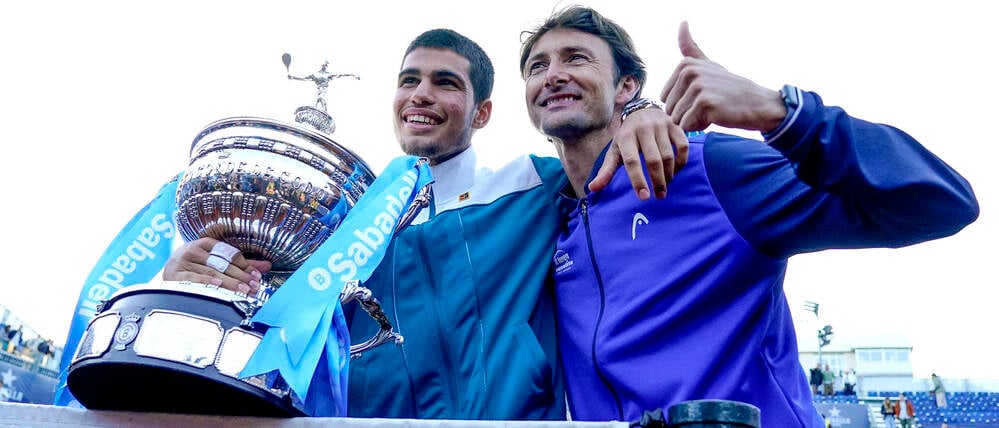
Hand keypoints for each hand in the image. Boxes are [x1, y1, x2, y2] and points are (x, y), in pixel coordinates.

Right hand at [162, 237, 271, 294]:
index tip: (257, 276)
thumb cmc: (197, 266)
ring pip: (211, 272)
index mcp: (206, 243)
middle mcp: (194, 249)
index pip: (229, 254)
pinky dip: (206, 281)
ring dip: (229, 283)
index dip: (245, 265)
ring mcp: (183, 261)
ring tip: (243, 291)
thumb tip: (268, 266)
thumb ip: (241, 264)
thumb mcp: (216, 261)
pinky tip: (218, 284)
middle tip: (254, 287)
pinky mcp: (174, 274)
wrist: (167, 272)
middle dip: (241, 276)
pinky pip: (193, 277)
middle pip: (222, 264)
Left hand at [589, 106, 688, 198]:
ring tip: (665, 186)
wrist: (642, 111)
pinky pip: (683, 147)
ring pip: (669, 156)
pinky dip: (681, 162)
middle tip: (659, 196)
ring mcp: (661, 125)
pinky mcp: (675, 125)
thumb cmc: (627, 137)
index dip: (638, 180)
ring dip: (669, 175)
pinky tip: (675, 171)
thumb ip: (606, 170)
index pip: (631, 161)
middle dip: (657, 181)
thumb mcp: (615, 151)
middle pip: (653, 160)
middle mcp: (643, 129)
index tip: (644, 198)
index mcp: (625, 136)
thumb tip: (592, 189)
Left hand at [660, 22, 785, 132]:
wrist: (757, 104)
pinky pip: (687, 125)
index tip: (703, 96)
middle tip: (709, 104)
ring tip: (713, 110)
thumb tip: (682, 23)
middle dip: (687, 113)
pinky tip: (716, 116)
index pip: (665, 98)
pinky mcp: (704, 103)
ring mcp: (697, 86)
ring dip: (694, 121)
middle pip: (670, 109)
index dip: (683, 103)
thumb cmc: (730, 89)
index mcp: (685, 64)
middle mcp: (689, 72)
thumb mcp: (708, 64)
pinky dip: (701, 127)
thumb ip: (691, 48)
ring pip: (677, 118)